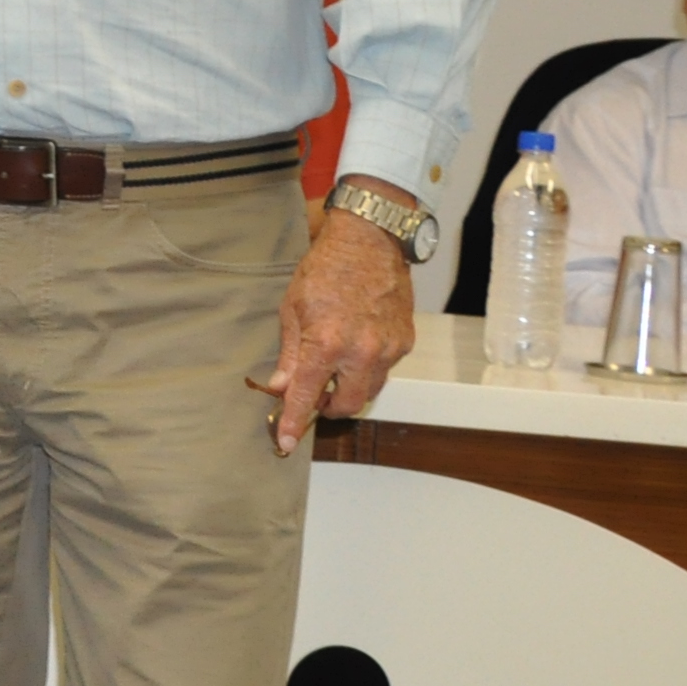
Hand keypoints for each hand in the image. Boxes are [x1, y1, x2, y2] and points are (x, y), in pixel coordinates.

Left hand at [254, 197, 421, 454]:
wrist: (370, 242)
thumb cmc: (325, 270)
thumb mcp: (292, 309)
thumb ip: (289, 353)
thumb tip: (281, 386)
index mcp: (326, 344)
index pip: (307, 396)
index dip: (295, 423)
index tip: (287, 444)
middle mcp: (362, 352)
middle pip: (348, 405)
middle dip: (329, 408)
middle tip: (314, 395)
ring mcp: (389, 349)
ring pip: (369, 390)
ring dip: (349, 389)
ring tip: (333, 367)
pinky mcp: (405, 342)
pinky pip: (385, 370)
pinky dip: (367, 368)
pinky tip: (356, 348)